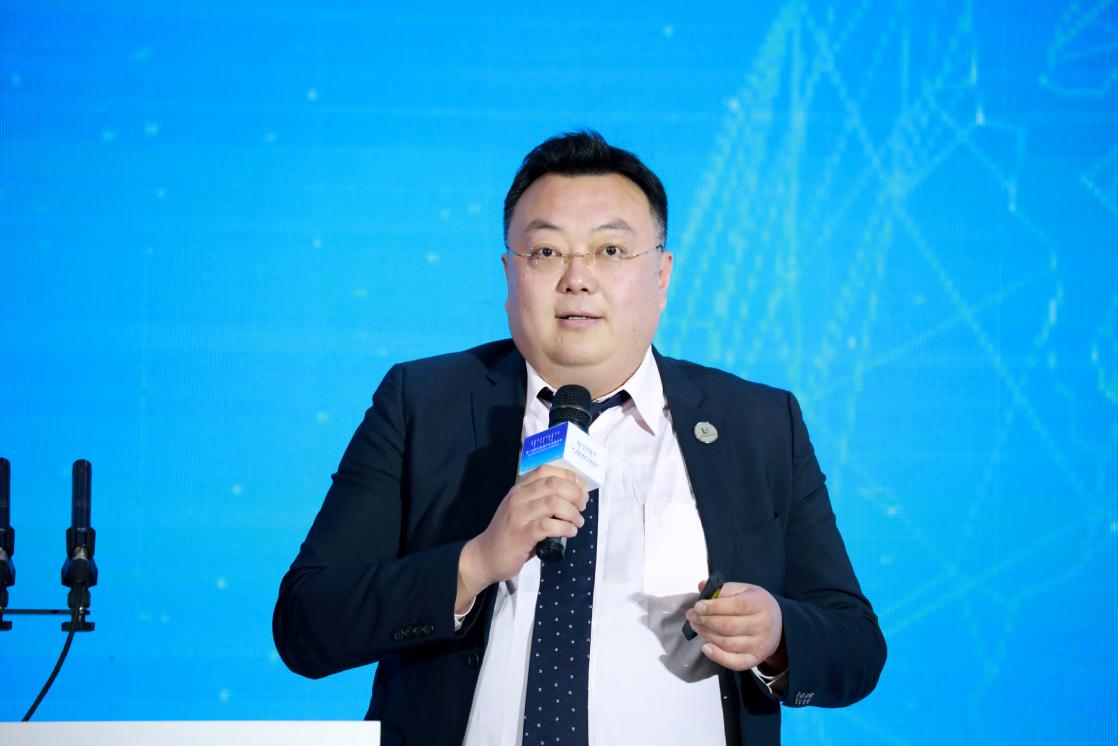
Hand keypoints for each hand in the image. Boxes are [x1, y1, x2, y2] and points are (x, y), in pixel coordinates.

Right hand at [455, 465, 588, 611]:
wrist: (485, 556)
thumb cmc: (509, 534)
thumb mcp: (522, 510)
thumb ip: (540, 501)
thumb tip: (573, 497)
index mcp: (519, 489)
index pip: (545, 470)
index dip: (568, 476)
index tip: (580, 487)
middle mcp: (518, 498)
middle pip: (553, 484)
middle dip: (575, 494)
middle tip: (582, 506)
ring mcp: (518, 516)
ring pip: (553, 503)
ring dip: (572, 512)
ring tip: (577, 522)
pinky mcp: (521, 535)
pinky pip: (548, 526)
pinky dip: (565, 528)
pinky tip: (570, 532)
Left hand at [685, 580, 785, 672]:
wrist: (779, 625)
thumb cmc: (756, 605)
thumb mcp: (744, 591)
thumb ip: (723, 589)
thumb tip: (701, 586)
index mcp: (760, 603)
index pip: (735, 606)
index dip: (713, 607)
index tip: (698, 606)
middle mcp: (763, 625)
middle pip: (728, 626)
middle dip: (705, 621)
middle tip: (692, 616)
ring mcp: (760, 644)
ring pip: (727, 643)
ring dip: (707, 635)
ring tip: (696, 626)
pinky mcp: (755, 659)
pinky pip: (735, 662)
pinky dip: (718, 656)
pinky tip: (706, 648)